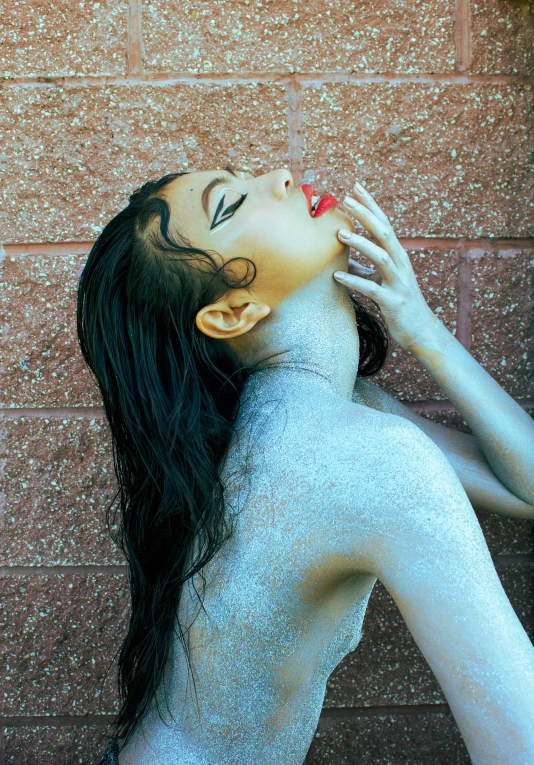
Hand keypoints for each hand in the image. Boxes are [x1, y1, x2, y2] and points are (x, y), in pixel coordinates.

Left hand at [333, 181, 442, 351]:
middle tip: (346, 200)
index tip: (355, 187)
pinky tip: (337, 277)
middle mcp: (401, 265)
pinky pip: (372, 289)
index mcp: (398, 256)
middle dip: (366, 214)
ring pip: (381, 257)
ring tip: (340, 235)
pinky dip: (354, 282)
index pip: (384, 223)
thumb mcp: (384, 282)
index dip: (371, 205)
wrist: (421, 331)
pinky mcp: (393, 302)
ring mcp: (399, 283)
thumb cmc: (400, 304)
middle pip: (385, 233)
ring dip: (361, 244)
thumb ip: (367, 270)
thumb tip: (345, 262)